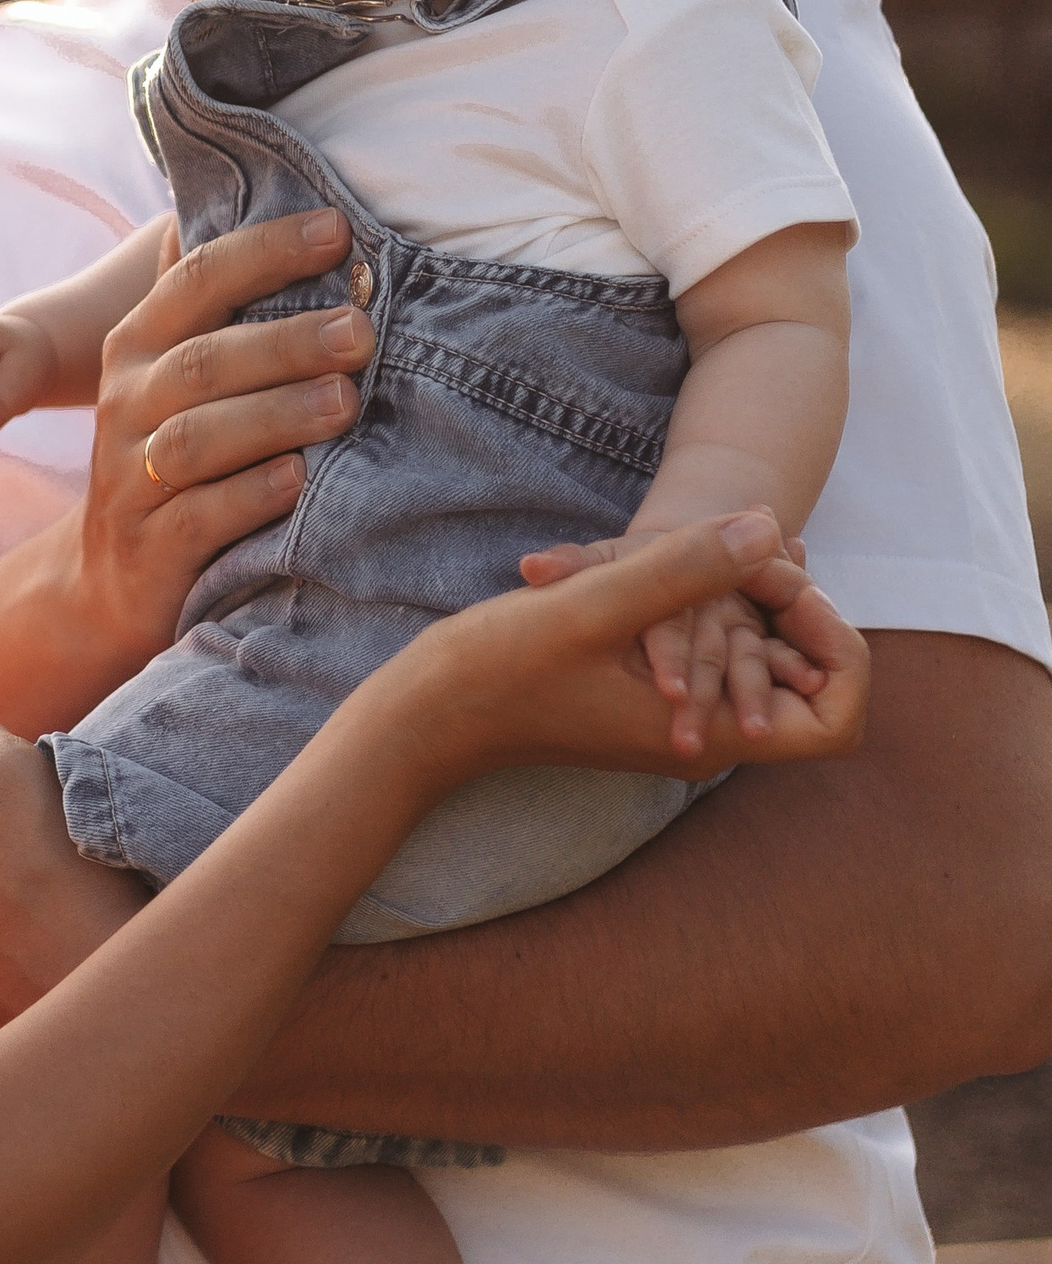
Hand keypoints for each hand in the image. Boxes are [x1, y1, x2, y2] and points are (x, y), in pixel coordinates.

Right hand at [70, 207, 373, 655]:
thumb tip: (230, 204)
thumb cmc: (172, 453)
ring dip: (275, 416)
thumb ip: (200, 300)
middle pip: (203, 361)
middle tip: (360, 331)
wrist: (115, 579)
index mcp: (137, 346)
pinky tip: (299, 479)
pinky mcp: (150, 549)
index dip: (264, 251)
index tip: (338, 229)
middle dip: (285, 343)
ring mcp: (131, 479)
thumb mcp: (172, 373)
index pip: (196, 280)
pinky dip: (251, 495)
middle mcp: (126, 404)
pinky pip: (199, 517)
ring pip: (199, 439)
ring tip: (344, 403)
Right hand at [386, 513, 869, 787]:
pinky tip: (699, 550)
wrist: (426, 715)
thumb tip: (770, 526)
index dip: (836, 640)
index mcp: (711, 734)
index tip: (783, 580)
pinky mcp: (651, 698)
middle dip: (799, 604)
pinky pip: (719, 653)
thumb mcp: (594, 607)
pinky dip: (722, 602)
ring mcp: (681, 720)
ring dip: (761, 595)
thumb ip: (685, 569)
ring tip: (741, 531)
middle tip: (762, 541)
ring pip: (765, 659)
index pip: (839, 713)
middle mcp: (709, 738)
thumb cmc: (499, 671)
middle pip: (811, 679)